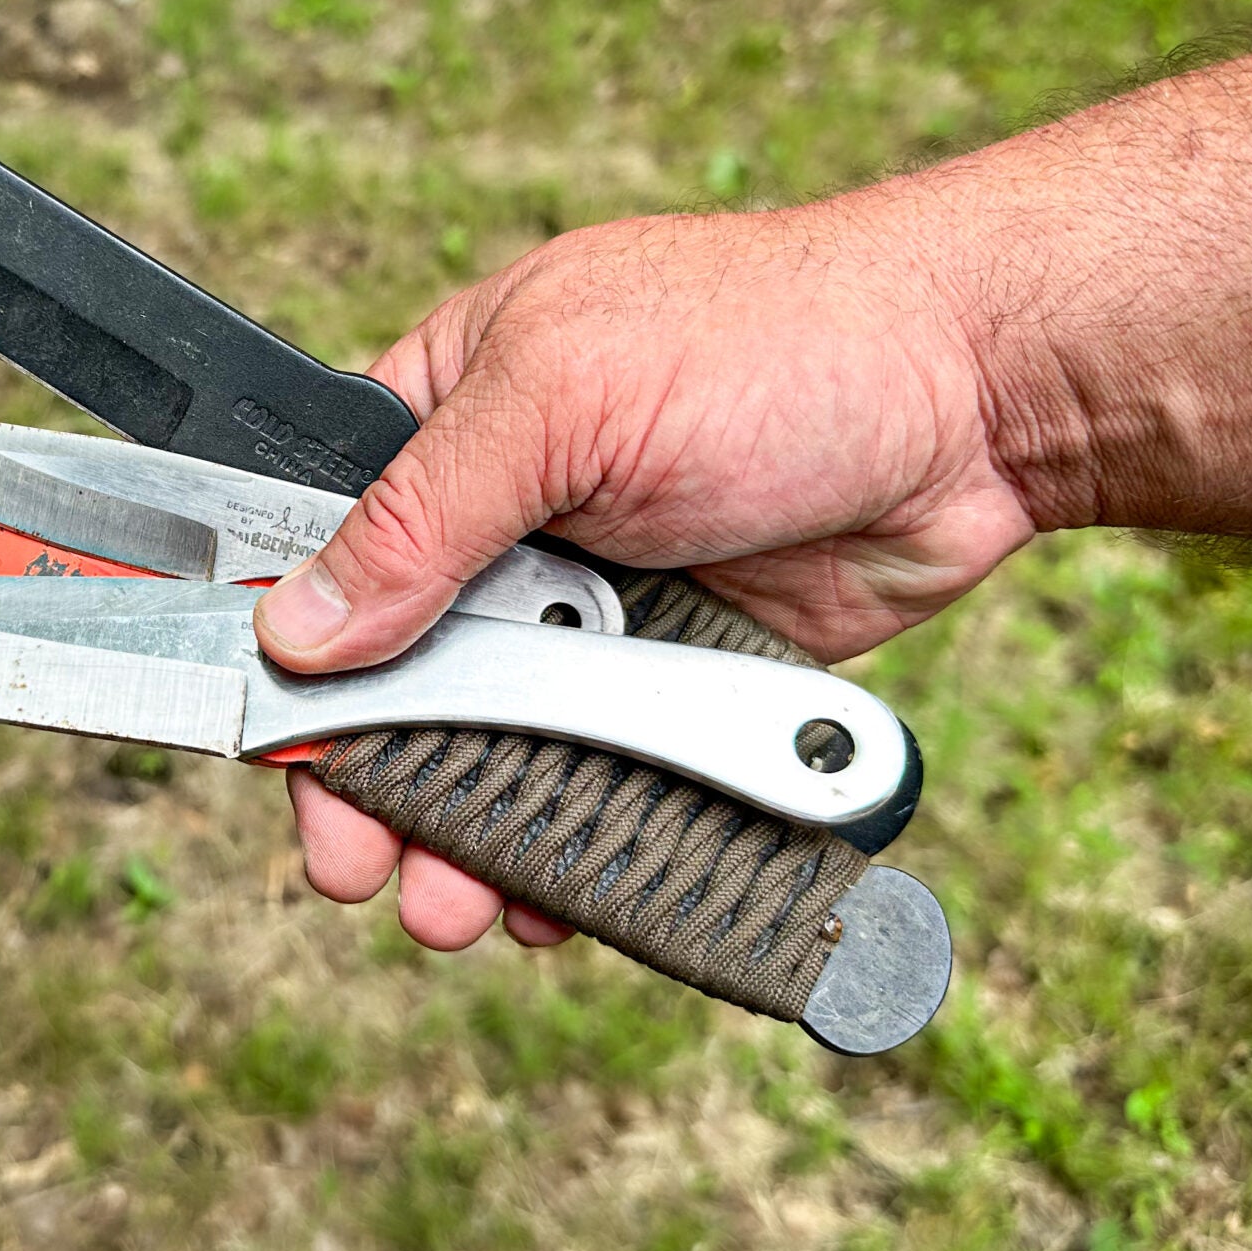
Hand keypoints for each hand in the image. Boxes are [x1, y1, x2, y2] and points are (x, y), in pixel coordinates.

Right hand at [256, 192, 1038, 950]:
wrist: (982, 398)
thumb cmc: (777, 342)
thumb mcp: (565, 404)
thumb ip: (424, 518)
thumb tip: (301, 629)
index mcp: (452, 409)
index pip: (323, 541)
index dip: (290, 649)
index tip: (269, 746)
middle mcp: (509, 510)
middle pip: (398, 667)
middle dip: (370, 777)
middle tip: (351, 868)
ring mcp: (594, 595)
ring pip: (496, 735)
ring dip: (463, 828)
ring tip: (450, 908)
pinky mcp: (674, 668)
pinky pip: (597, 769)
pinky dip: (569, 836)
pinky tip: (548, 895)